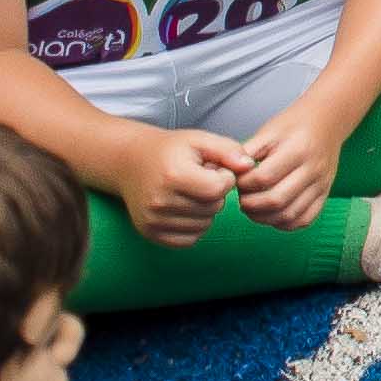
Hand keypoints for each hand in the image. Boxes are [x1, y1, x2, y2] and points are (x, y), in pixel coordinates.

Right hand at [119, 130, 249, 246]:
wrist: (130, 163)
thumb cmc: (169, 150)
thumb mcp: (198, 139)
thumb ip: (228, 150)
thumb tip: (250, 166)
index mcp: (174, 176)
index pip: (218, 189)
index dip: (225, 178)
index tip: (216, 169)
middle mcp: (160, 201)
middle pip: (213, 208)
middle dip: (215, 194)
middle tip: (201, 180)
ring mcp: (152, 220)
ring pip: (204, 225)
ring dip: (206, 211)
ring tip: (192, 192)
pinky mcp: (149, 233)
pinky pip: (189, 240)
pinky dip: (194, 227)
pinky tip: (186, 208)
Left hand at [226, 87, 359, 230]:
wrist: (326, 122)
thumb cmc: (292, 127)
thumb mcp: (267, 132)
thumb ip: (245, 153)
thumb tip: (226, 175)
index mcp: (298, 149)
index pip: (264, 178)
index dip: (243, 184)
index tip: (237, 180)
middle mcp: (313, 169)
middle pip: (276, 200)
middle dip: (250, 205)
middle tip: (242, 198)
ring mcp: (322, 184)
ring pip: (289, 215)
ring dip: (264, 218)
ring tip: (253, 208)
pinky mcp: (325, 195)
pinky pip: (304, 220)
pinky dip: (284, 223)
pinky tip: (272, 214)